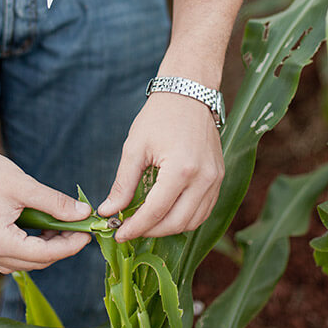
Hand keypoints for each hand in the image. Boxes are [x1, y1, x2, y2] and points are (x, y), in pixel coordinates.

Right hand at [0, 138, 91, 273]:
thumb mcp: (25, 186)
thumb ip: (55, 203)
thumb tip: (83, 213)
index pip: (44, 254)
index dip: (70, 245)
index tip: (89, 233)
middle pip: (36, 261)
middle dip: (62, 246)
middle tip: (80, 227)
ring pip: (26, 260)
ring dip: (48, 246)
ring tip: (64, 224)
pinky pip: (14, 254)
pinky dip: (32, 244)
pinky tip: (44, 226)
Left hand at [98, 92, 223, 241]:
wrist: (188, 94)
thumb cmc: (158, 117)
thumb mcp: (134, 148)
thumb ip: (122, 183)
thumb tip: (108, 210)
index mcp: (181, 170)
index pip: (155, 212)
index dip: (135, 227)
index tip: (118, 233)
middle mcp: (204, 179)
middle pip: (176, 223)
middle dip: (150, 231)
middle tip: (129, 229)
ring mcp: (216, 180)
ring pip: (193, 221)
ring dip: (168, 228)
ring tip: (145, 223)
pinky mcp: (219, 178)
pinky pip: (203, 210)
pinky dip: (184, 218)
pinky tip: (165, 213)